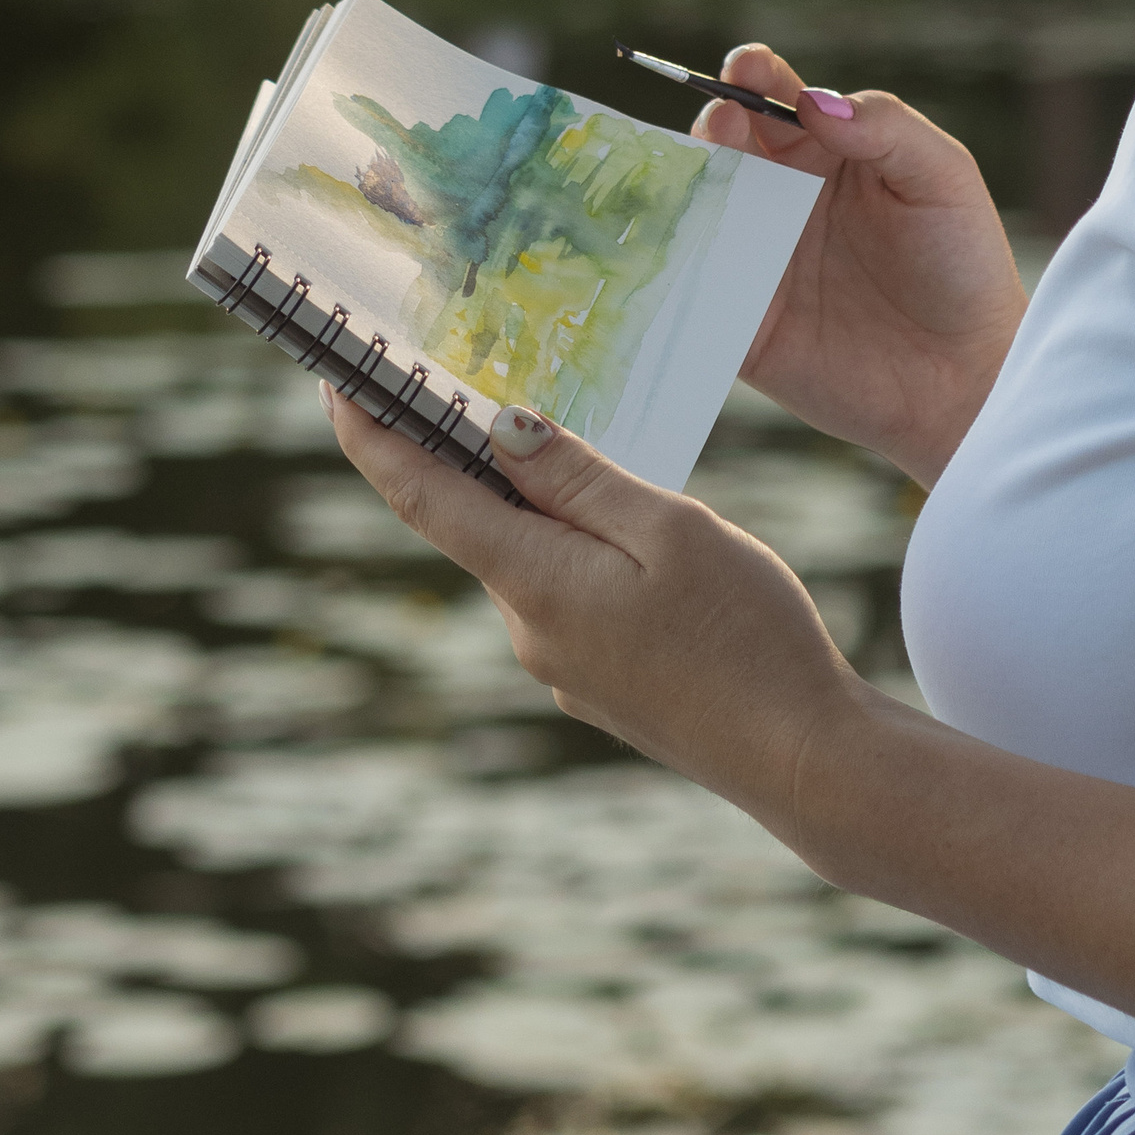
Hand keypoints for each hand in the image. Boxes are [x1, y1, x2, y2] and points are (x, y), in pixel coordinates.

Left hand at [324, 389, 866, 820]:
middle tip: (470, 375)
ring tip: (581, 448)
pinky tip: (631, 534)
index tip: (333, 381)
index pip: (422, 497)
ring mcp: (561, 665)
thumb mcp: (670, 530)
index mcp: (536, 584)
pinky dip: (571, 547)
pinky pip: (564, 593)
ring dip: (536, 503)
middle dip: (468, 455)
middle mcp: (528, 630)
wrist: (801, 760)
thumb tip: (501, 430)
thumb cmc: (747, 636)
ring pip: (528, 557)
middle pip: (476, 522)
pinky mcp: (596, 683)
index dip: (371, 435)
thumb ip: (580, 479)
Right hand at [693, 44, 1023, 482]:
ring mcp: (756, 260)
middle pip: (727, 146)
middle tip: (722, 121)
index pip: (776, 99)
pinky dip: (676, 269)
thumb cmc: (963, 267)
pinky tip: (676, 249)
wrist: (967, 381)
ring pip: (700, 211)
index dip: (754, 76)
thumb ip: (886, 129)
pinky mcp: (741, 324)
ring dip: (687, 189)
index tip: (745, 67)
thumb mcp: (942, 179)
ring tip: (700, 176)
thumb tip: (812, 102)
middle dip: (715, 124)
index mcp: (826, 153)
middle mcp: (782, 198)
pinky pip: (694, 290)